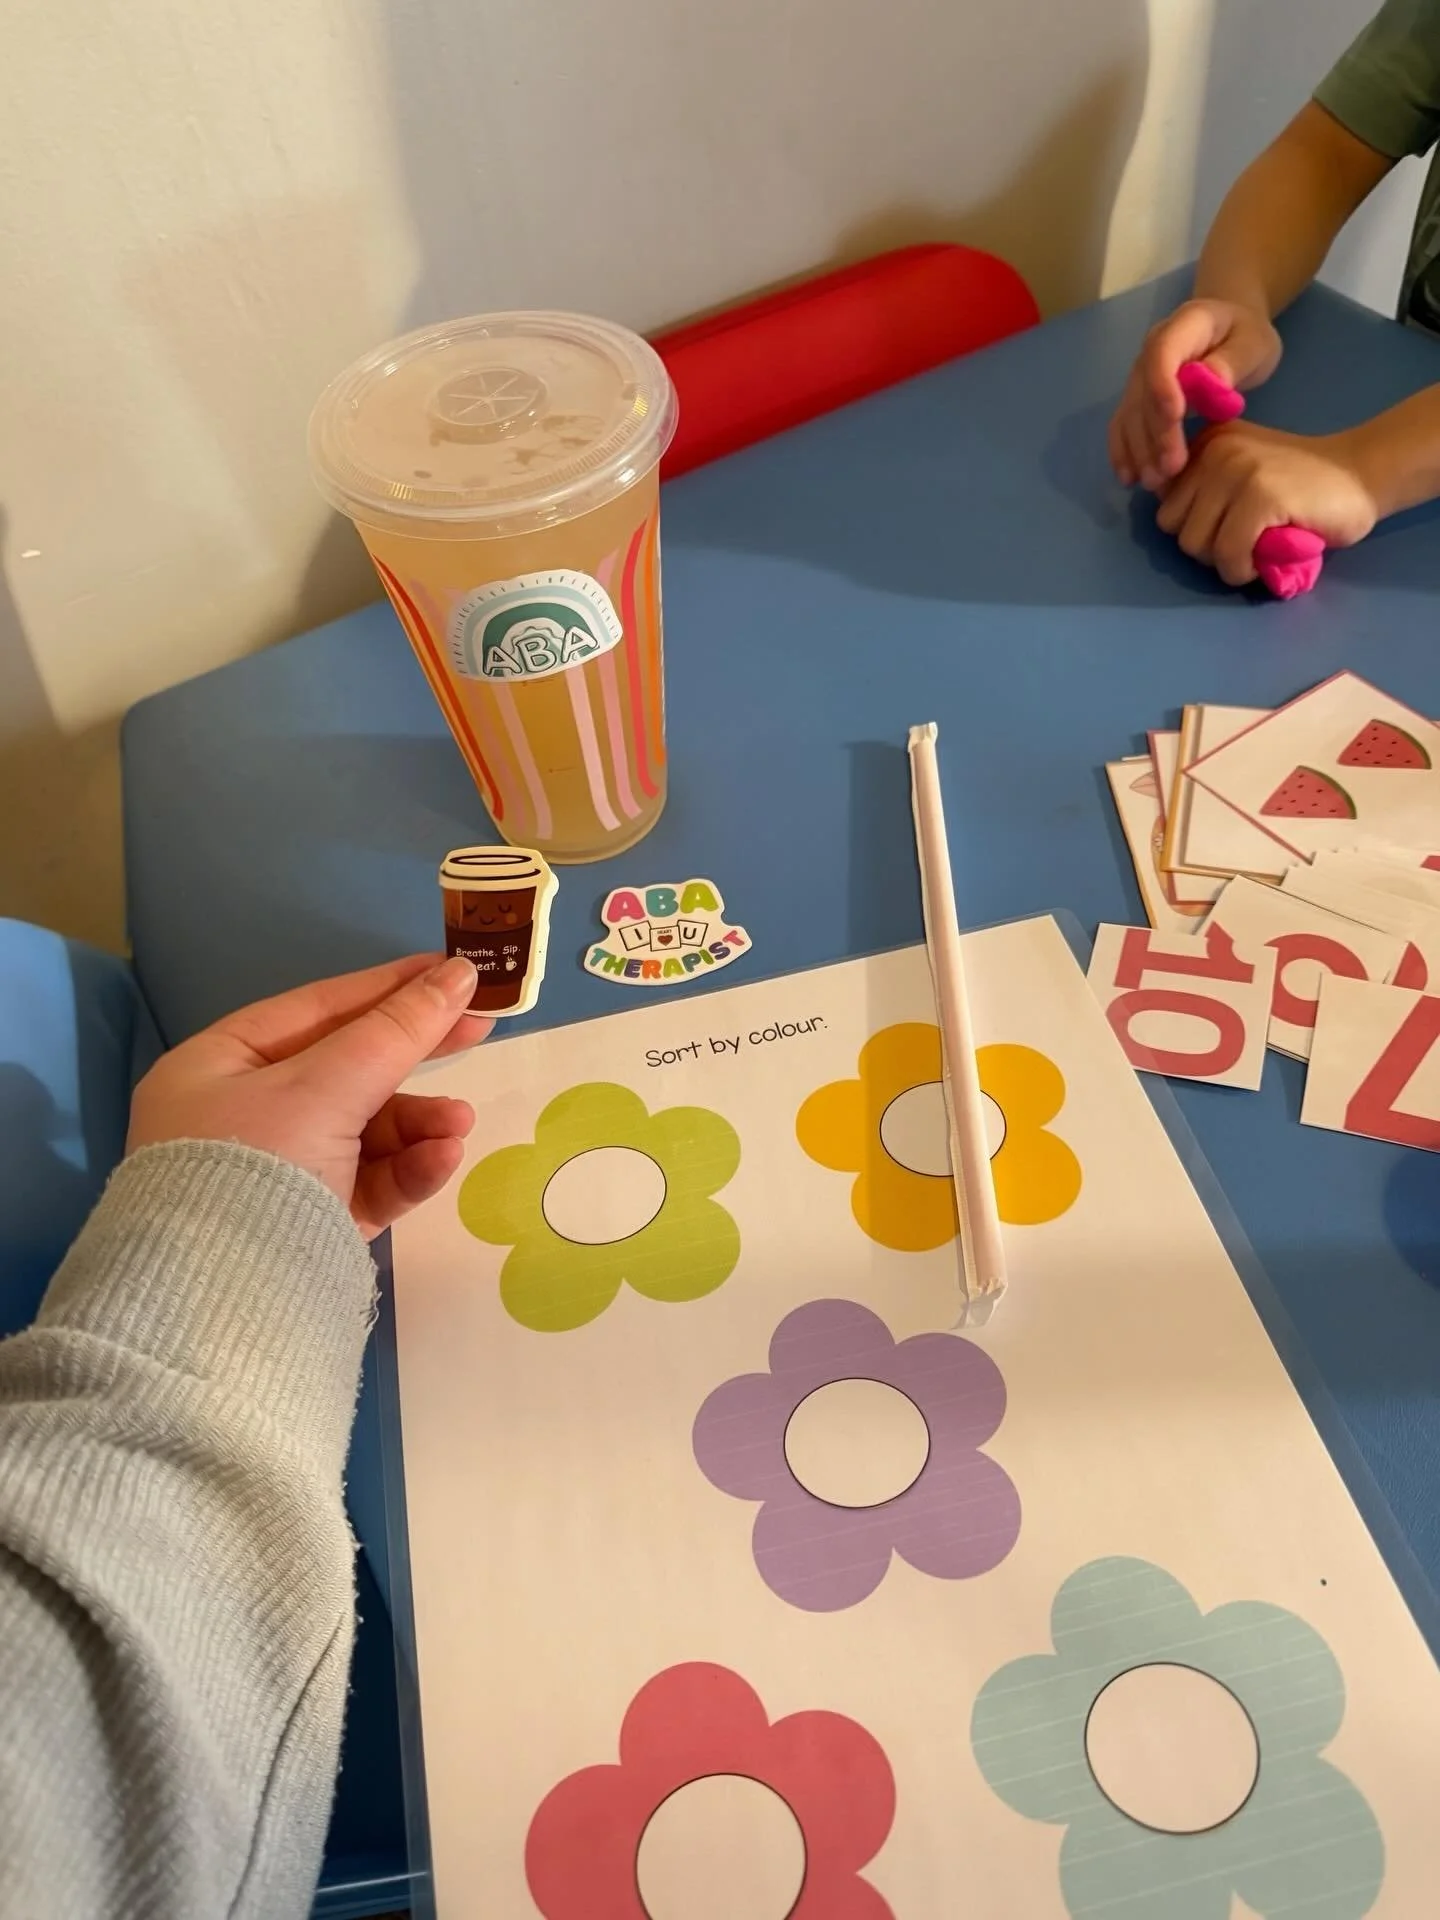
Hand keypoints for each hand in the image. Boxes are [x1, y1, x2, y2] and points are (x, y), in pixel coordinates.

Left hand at [127, 954, 487, 1237]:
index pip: (315, 1010)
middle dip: (414, 1060)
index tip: (452, 972)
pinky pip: (367, 1181)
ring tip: (460, 1125)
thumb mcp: (324, 1087)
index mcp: (218, 1066)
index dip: (387, 987)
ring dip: (418, 1123)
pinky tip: (443, 1159)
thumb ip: (396, 1031)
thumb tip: (457, 973)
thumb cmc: (256, 1168)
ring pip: (365, 1131)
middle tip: (483, 1031)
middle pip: (346, 1069)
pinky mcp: (310, 1224)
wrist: (222, 1308)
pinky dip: (406, 1168)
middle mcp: (241, 1115)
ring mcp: (277, 1173)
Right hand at [1109, 298, 1281, 491]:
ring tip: (1155, 482)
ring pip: (1131, 413)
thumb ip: (1233, 360)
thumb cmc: (1246, 336)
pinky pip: (1123, 424)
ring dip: (1139, 449)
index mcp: (1184, 325)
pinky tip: (1129, 477)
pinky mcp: (1138, 397)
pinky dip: (1124, 451)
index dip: (1163, 385)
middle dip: (1155, 433)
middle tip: (1170, 469)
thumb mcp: (1254, 343)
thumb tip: (1209, 383)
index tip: (1175, 419)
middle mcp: (1152, 349)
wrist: (1229, 328)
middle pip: (1144, 391)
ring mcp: (1141, 374)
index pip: (1163, 352)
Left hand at [1155, 421, 1377, 585]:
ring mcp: (1238, 470)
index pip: (1164, 502)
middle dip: (1204, 545)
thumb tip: (1171, 522)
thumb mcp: (1242, 473)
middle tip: (1241, 544)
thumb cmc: (1301, 484)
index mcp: (1207, 442)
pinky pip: (1228, 554)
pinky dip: (1242, 570)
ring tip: (1254, 550)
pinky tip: (1265, 560)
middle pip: (1172, 525)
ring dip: (1222, 561)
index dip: (1193, 525)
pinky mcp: (1261, 496)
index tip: (1225, 527)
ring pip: (1195, 543)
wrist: (1362, 475)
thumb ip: (1206, 489)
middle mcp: (1216, 450)